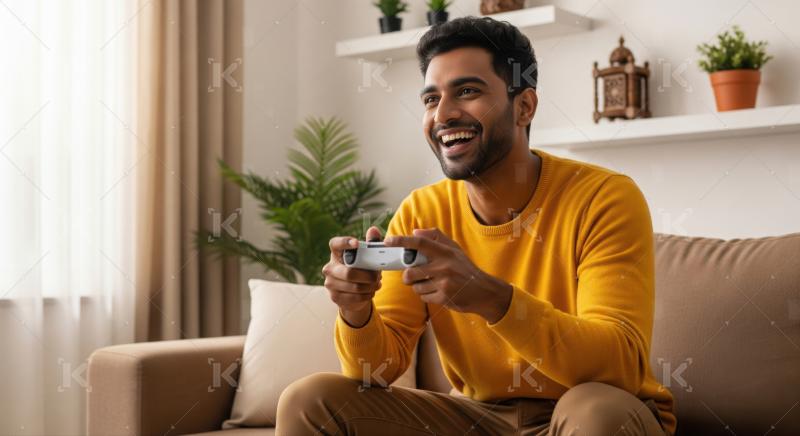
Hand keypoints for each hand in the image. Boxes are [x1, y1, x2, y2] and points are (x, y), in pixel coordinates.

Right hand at [322, 226, 383, 326]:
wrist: (355, 294)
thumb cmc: (362, 269)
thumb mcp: (369, 256)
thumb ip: (372, 243)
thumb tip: (373, 230)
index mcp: (336, 253)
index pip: (335, 244)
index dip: (345, 242)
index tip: (357, 243)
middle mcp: (329, 267)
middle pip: (349, 273)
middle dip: (368, 276)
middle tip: (378, 276)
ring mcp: (330, 283)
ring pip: (354, 286)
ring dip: (370, 286)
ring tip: (376, 284)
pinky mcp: (334, 296)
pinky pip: (355, 297)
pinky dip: (367, 295)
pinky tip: (370, 292)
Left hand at [384, 228, 512, 323]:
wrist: (483, 291)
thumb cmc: (466, 268)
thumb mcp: (455, 249)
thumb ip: (436, 237)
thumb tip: (415, 232)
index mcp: (445, 252)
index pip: (420, 243)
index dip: (402, 241)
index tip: (389, 240)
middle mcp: (444, 266)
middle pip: (411, 271)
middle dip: (407, 275)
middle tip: (413, 275)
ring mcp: (444, 283)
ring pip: (416, 286)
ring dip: (419, 286)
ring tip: (432, 284)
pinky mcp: (444, 298)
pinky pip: (423, 297)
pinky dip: (426, 295)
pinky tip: (438, 292)